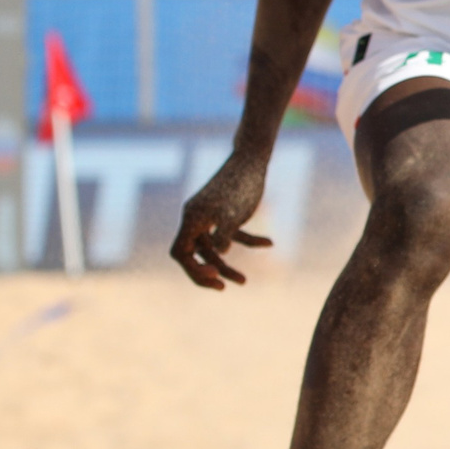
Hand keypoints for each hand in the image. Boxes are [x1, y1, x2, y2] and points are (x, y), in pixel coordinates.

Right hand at [169, 153, 271, 288]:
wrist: (252, 161)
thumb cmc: (242, 185)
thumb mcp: (235, 211)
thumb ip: (225, 232)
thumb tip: (220, 253)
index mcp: (192, 218)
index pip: (180, 252)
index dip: (191, 269)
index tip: (212, 277)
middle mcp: (197, 219)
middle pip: (195, 255)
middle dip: (207, 273)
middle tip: (223, 287)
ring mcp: (211, 217)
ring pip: (214, 249)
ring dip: (227, 266)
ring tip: (244, 281)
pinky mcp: (227, 214)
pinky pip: (233, 235)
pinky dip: (249, 241)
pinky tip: (269, 242)